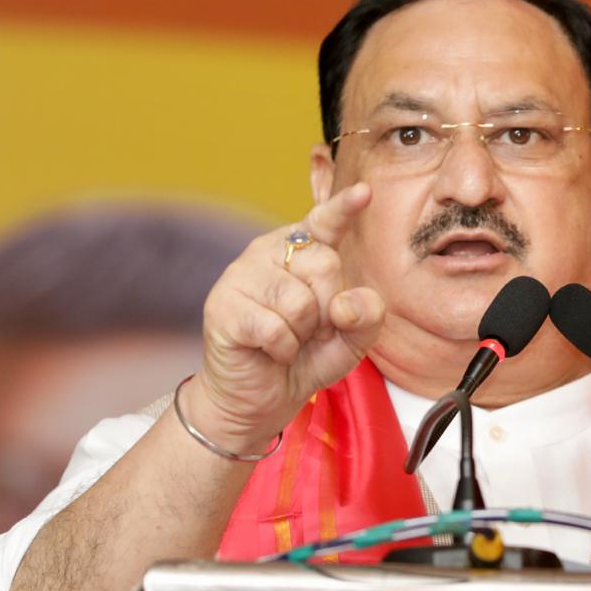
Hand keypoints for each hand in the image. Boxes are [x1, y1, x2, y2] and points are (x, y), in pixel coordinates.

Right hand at [186, 182, 384, 452]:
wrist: (260, 398)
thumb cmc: (307, 358)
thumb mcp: (352, 339)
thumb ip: (368, 315)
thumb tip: (346, 303)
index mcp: (303, 249)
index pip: (325, 221)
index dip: (343, 207)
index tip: (365, 192)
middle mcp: (270, 251)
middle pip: (325, 265)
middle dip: (328, 311)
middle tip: (311, 331)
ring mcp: (241, 274)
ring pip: (299, 300)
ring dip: (303, 334)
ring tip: (287, 340)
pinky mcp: (223, 306)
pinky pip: (275, 328)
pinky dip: (282, 349)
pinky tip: (269, 351)